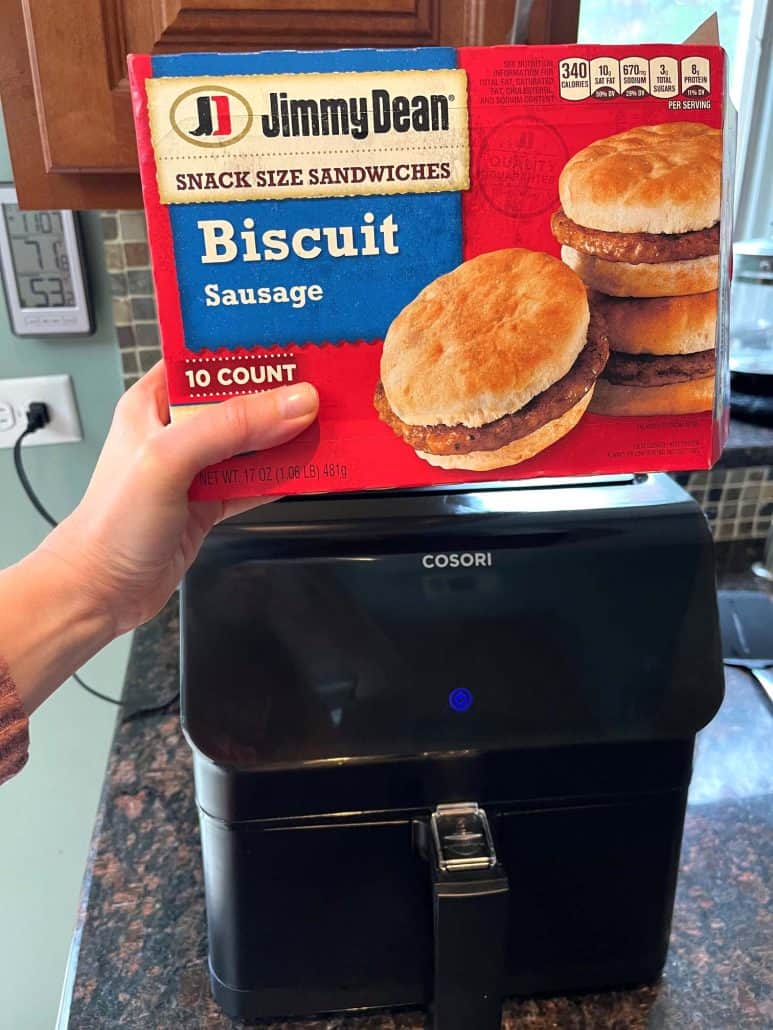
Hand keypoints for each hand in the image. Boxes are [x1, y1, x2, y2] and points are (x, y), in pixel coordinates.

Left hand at [39, 363, 318, 635]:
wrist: (100, 591)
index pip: (206, 361)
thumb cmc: (111, 524)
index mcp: (153, 403)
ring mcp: (195, 468)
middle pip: (239, 402)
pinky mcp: (209, 502)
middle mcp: (176, 431)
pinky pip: (255, 481)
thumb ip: (232, 426)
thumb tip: (293, 403)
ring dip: (286, 438)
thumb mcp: (170, 459)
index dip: (247, 353)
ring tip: (326, 427)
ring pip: (253, 443)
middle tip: (323, 388)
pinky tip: (308, 470)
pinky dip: (282, 477)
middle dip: (279, 397)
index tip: (291, 348)